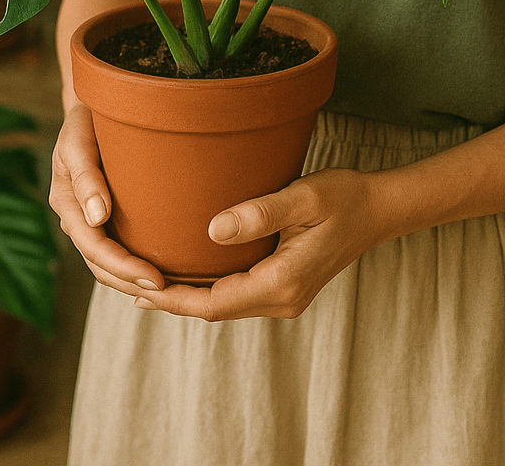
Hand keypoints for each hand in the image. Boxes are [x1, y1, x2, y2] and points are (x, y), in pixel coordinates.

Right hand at [49, 102, 165, 298]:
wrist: (90, 105)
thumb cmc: (85, 120)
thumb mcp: (78, 141)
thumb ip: (85, 175)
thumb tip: (97, 216)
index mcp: (67, 202)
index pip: (95, 248)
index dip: (125, 268)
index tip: (157, 279)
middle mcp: (77, 217)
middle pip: (101, 265)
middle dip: (132, 283)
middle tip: (169, 295)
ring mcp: (89, 219)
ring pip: (107, 264)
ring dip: (133, 282)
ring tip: (168, 293)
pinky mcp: (104, 215)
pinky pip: (116, 247)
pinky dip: (134, 266)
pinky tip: (161, 272)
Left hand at [132, 167, 383, 320]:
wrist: (379, 209)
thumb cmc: (344, 196)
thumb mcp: (304, 196)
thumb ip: (259, 212)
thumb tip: (211, 229)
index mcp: (283, 282)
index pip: (214, 302)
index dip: (173, 298)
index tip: (136, 288)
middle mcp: (282, 300)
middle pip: (214, 309)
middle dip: (170, 301)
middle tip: (126, 283)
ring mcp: (285, 298)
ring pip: (225, 305)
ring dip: (187, 296)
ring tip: (146, 280)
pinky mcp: (286, 288)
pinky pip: (237, 294)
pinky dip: (208, 288)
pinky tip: (187, 273)